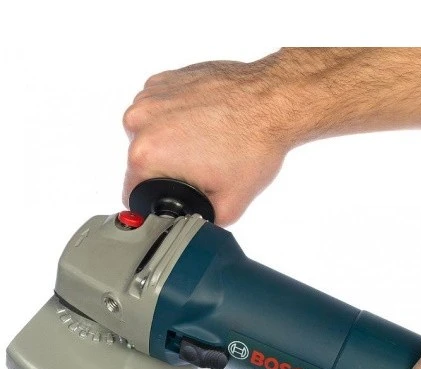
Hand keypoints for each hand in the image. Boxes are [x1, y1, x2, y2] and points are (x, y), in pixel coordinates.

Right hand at [122, 57, 292, 224]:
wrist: (273, 102)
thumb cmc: (254, 145)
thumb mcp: (229, 205)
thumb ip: (202, 222)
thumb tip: (193, 225)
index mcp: (146, 153)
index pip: (133, 191)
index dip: (155, 200)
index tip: (176, 194)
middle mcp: (140, 120)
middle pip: (143, 161)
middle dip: (168, 169)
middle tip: (203, 166)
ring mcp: (152, 94)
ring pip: (151, 133)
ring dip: (173, 141)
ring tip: (208, 141)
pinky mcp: (166, 78)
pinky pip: (163, 108)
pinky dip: (179, 117)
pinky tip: (207, 121)